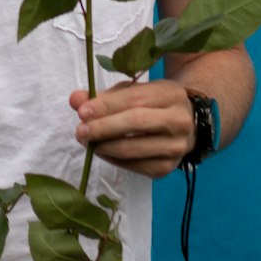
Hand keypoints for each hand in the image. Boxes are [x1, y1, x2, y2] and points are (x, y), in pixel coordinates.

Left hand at [70, 80, 195, 178]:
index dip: (106, 105)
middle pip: (136, 123)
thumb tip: (75, 100)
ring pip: (133, 149)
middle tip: (80, 131)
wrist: (186, 124)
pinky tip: (102, 151)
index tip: (82, 111)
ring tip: (87, 141)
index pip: (134, 99)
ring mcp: (177, 147)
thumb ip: (105, 96)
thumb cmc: (153, 103)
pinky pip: (134, 166)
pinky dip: (113, 160)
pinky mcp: (168, 168)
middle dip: (103, 127)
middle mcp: (179, 120)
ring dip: (104, 146)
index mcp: (171, 94)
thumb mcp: (134, 92)